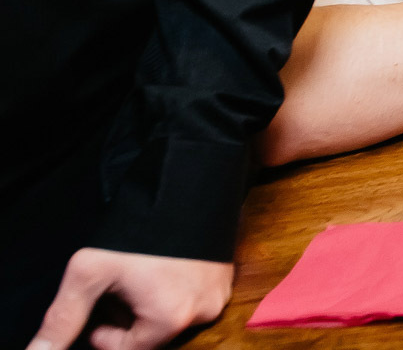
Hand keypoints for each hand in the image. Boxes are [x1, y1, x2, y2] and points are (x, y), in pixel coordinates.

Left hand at [29, 249, 231, 349]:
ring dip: (151, 302)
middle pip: (151, 335)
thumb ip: (62, 320)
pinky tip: (165, 263)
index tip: (102, 299)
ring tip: (143, 270)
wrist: (187, 183)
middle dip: (129, 315)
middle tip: (120, 282)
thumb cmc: (138, 229)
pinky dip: (175, 287)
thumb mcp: (89, 272)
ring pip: (171, 316)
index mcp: (170, 319)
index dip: (105, 329)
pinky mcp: (226, 279)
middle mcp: (202, 313)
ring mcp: (218, 296)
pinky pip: (192, 298)